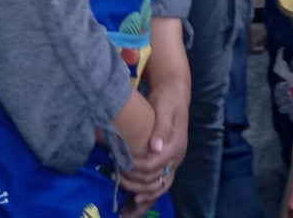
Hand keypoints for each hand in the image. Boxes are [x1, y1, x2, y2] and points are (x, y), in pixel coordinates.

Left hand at [121, 81, 189, 209]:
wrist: (174, 96)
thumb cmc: (167, 100)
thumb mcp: (164, 108)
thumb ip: (161, 128)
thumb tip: (156, 148)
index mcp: (176, 144)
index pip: (154, 164)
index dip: (136, 167)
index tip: (119, 162)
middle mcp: (177, 156)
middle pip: (155, 178)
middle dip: (134, 180)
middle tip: (115, 173)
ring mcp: (174, 161)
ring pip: (159, 186)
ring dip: (140, 191)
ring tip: (121, 184)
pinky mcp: (169, 161)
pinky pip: (161, 184)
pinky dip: (149, 193)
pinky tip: (135, 197)